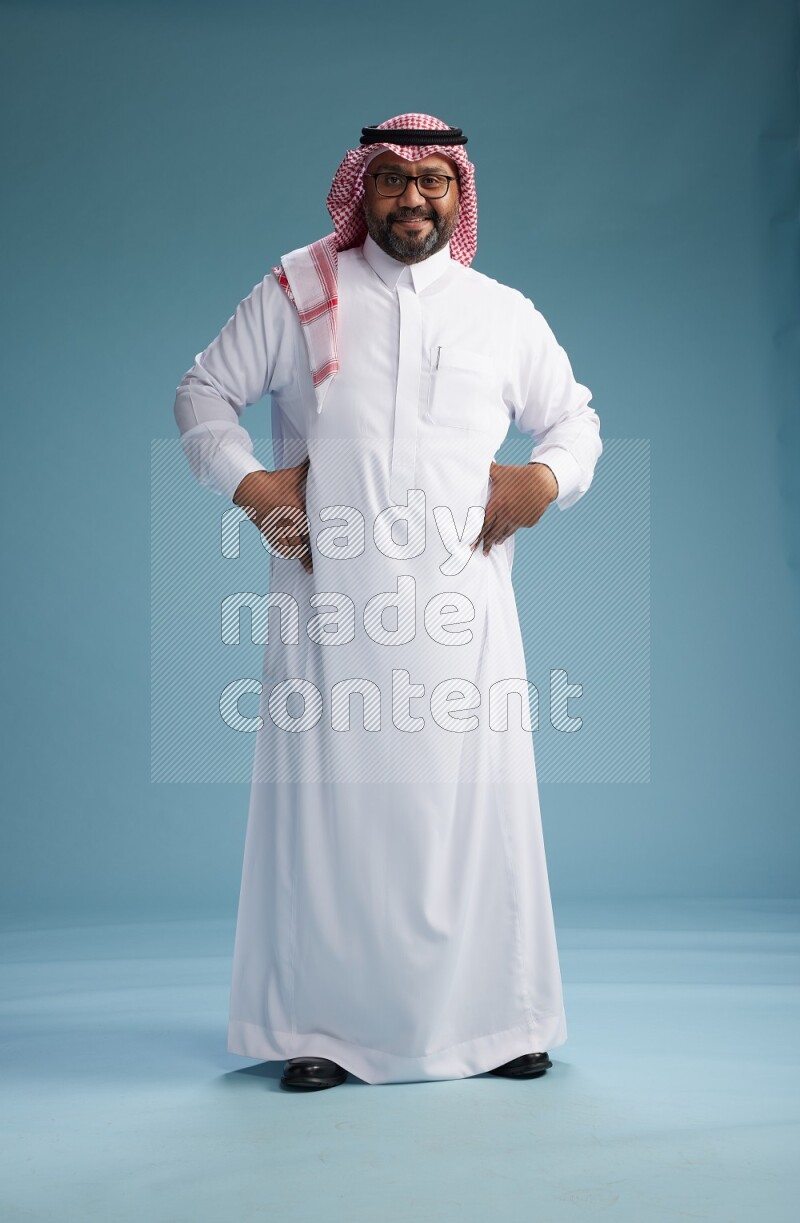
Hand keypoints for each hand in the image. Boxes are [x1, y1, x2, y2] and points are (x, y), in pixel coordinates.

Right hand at [232, 456, 312, 572]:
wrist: (249, 487)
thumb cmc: (274, 480)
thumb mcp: (292, 474)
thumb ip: (307, 468)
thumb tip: (319, 457)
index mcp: (296, 508)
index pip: (310, 528)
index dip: (319, 541)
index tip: (328, 550)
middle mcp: (286, 521)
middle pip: (300, 543)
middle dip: (309, 555)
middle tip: (319, 565)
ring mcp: (276, 527)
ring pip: (289, 547)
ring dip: (299, 555)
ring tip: (308, 565)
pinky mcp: (267, 531)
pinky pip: (277, 545)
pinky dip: (286, 551)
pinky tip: (293, 555)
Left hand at [471, 460, 557, 555]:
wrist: (543, 481)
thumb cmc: (519, 475)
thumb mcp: (501, 472)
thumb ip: (487, 470)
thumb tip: (474, 462)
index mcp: (497, 505)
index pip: (483, 525)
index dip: (477, 537)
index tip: (471, 546)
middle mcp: (507, 515)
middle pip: (493, 533)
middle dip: (487, 544)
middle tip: (482, 552)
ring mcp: (518, 520)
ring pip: (506, 533)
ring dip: (499, 539)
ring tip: (496, 543)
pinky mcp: (529, 522)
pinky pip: (519, 527)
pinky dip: (515, 527)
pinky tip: (511, 528)